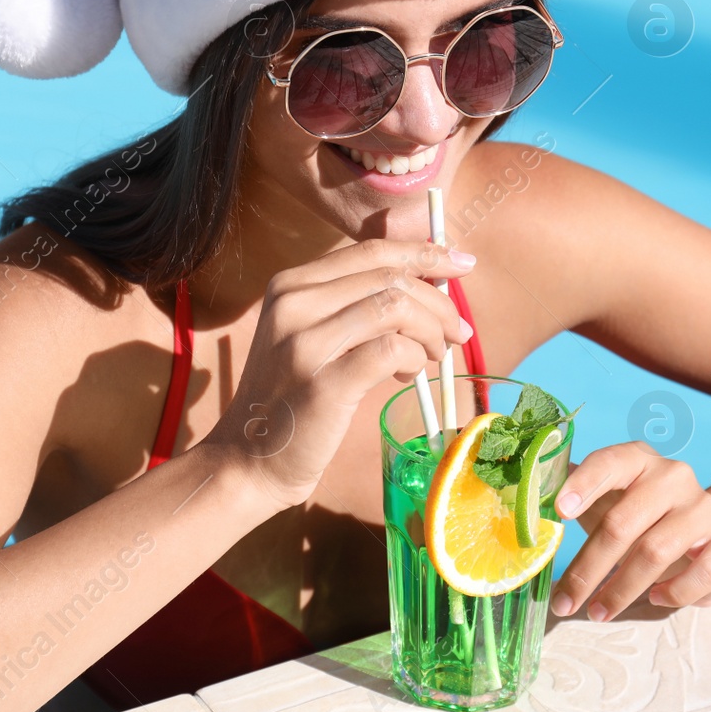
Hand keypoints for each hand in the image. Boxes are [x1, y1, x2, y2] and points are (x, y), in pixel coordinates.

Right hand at [204, 239, 473, 510]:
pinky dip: (413, 358)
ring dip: (430, 331)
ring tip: (432, 356)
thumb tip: (426, 286)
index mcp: (292, 284)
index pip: (372, 251)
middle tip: (457, 331)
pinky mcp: (324, 382)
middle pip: (390, 277)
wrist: (248, 460)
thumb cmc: (290, 398)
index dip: (424, 254)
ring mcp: (305, 342)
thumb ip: (352, 305)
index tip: (462, 264)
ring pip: (395, 308)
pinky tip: (408, 374)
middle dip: (438, 301)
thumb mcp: (308, 334)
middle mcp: (294, 303)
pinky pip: (391, 349)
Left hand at [550, 441, 710, 620]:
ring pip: (655, 552)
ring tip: (597, 612)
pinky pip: (698, 574)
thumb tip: (526, 497)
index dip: (584, 485)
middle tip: (563, 601)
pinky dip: (672, 593)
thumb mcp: (611, 501)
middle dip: (588, 568)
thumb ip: (573, 494)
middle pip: (623, 523)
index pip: (610, 462)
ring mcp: (704, 510)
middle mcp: (674, 477)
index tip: (560, 512)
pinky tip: (654, 598)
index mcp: (638, 460)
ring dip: (620, 590)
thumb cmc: (644, 518)